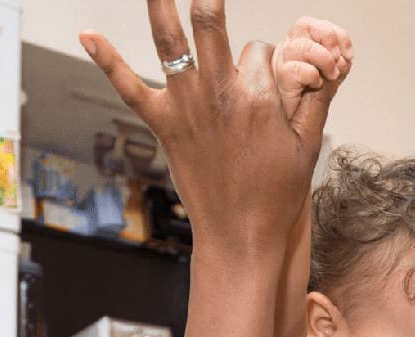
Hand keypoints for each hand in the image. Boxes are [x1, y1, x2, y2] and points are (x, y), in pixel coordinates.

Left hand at [80, 2, 347, 257]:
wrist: (240, 236)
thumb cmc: (277, 196)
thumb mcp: (309, 146)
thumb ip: (316, 100)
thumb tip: (327, 66)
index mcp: (260, 96)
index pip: (260, 49)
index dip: (265, 58)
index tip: (268, 77)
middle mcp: (220, 93)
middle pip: (211, 23)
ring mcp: (188, 106)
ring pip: (169, 40)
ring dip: (160, 4)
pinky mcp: (164, 125)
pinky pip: (129, 87)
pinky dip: (107, 60)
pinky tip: (87, 34)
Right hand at [273, 18, 353, 121]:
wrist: (295, 128)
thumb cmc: (309, 104)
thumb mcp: (331, 78)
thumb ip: (339, 64)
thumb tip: (344, 58)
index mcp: (300, 46)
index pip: (314, 25)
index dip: (336, 34)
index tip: (348, 54)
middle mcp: (288, 51)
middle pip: (304, 25)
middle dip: (329, 40)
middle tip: (337, 59)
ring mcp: (281, 64)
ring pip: (302, 45)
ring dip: (325, 60)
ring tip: (330, 76)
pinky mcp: (280, 80)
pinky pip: (297, 69)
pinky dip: (313, 76)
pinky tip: (315, 85)